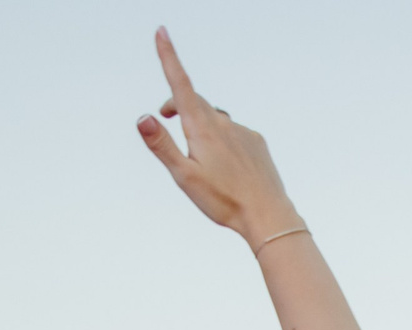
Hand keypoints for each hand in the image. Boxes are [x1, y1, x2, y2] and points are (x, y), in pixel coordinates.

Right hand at [135, 29, 299, 244]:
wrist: (267, 215)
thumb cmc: (223, 200)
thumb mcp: (184, 176)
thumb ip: (162, 145)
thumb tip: (143, 117)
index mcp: (202, 128)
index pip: (180, 85)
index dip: (169, 57)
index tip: (162, 32)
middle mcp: (223, 123)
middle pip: (195, 102)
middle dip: (178, 104)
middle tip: (166, 116)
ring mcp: (242, 131)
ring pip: (216, 119)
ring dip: (202, 126)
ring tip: (200, 154)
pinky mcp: (256, 142)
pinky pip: (234, 133)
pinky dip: (224, 140)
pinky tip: (226, 165)